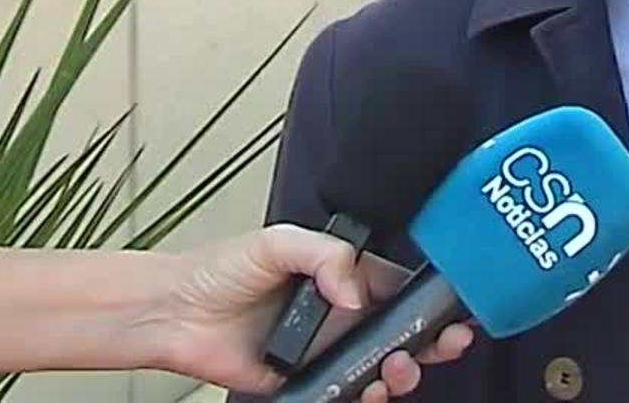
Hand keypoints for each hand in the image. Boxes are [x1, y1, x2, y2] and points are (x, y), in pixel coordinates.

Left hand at [150, 224, 475, 399]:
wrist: (174, 313)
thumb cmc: (218, 271)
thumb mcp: (277, 242)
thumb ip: (325, 256)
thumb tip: (357, 292)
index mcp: (342, 278)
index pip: (399, 290)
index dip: (431, 301)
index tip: (455, 308)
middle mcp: (339, 317)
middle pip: (402, 334)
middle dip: (433, 342)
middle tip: (445, 344)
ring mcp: (324, 352)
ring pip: (381, 368)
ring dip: (402, 372)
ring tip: (399, 368)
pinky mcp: (304, 383)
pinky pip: (344, 394)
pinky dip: (363, 397)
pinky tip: (368, 390)